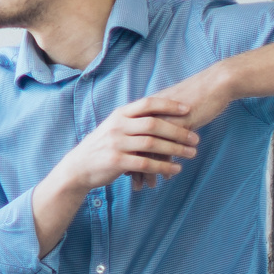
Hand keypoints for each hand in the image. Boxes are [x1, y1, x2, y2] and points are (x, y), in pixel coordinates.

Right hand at [54, 97, 202, 193]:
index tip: (188, 109)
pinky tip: (176, 169)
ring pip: (152, 144)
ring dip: (175, 149)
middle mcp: (118, 126)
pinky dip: (163, 166)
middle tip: (195, 138)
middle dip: (178, 131)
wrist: (78, 167)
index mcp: (119, 114)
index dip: (169, 105)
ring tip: (191, 153)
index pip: (148, 104)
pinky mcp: (117, 162)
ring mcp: (116, 144)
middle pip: (154, 124)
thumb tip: (161, 115)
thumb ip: (133, 121)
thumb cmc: (102, 147)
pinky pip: (146, 163)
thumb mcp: (114, 128)